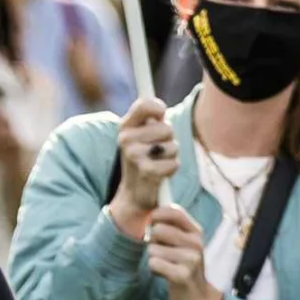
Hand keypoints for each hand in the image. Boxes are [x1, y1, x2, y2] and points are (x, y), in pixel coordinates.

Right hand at [109, 96, 177, 234]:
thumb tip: (161, 109)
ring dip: (171, 156)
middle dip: (169, 140)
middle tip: (157, 150)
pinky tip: (160, 175)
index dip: (157, 107)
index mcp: (125, 127)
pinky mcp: (146, 172)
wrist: (134, 194)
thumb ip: (150, 119)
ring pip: (172, 146)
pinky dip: (172, 169)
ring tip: (158, 162)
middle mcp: (126, 139)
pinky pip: (174, 163)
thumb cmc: (144, 159)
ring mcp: (134, 155)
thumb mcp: (141, 136)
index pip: (144, 105)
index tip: (161, 115)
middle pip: (166, 128)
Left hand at [145, 202, 222, 299]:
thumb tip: (151, 216)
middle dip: (153, 241)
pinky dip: (154, 269)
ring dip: (154, 258)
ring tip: (166, 265)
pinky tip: (164, 274)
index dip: (157, 214)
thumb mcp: (185, 244)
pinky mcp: (182, 275)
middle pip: (158, 230)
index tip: (152, 223)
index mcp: (196, 232)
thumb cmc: (186, 268)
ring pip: (153, 249)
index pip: (175, 211)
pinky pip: (154, 263)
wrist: (198, 298)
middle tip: (161, 252)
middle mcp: (196, 243)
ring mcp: (191, 259)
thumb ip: (172, 228)